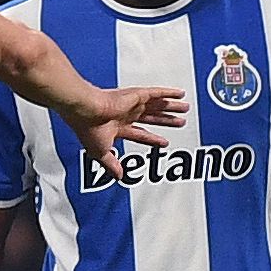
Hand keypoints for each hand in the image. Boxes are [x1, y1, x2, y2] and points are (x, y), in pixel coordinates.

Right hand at [67, 81, 187, 182]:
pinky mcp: (136, 95)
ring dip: (171, 108)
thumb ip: (111, 163)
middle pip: (152, 118)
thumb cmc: (88, 128)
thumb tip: (118, 176)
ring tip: (185, 109)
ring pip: (157, 106)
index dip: (153, 139)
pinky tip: (180, 94)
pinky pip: (157, 93)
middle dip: (166, 121)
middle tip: (180, 123)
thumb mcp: (101, 152)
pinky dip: (169, 93)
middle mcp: (125, 114)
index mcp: (117, 127)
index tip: (164, 142)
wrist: (85, 110)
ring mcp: (132, 104)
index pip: (140, 133)